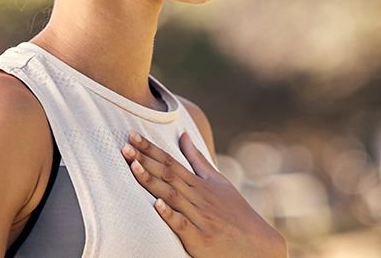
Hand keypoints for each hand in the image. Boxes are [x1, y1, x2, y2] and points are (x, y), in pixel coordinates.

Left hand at [122, 132, 286, 257]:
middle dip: (145, 159)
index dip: (151, 148)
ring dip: (151, 181)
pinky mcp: (200, 238)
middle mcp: (198, 197)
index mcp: (200, 184)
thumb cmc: (235, 212)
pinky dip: (170, 215)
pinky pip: (183, 225)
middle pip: (168, 174)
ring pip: (171, 196)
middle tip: (124, 145)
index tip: (132, 135)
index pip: (171, 161)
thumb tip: (184, 135)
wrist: (257, 245)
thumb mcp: (219, 182)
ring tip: (133, 166)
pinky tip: (156, 205)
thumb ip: (198, 159)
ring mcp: (199, 217)